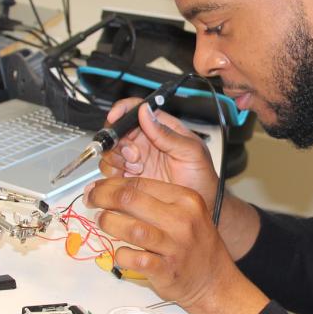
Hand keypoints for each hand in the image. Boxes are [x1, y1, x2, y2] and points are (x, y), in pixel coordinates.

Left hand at [87, 176, 266, 313]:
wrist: (215, 282)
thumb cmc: (197, 246)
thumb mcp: (187, 213)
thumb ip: (156, 201)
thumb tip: (114, 191)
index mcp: (187, 199)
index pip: (140, 184)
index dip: (112, 184)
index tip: (98, 187)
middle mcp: (182, 220)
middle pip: (131, 199)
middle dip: (103, 197)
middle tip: (92, 200)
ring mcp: (175, 246)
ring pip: (131, 228)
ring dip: (109, 223)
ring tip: (103, 223)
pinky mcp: (167, 270)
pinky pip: (134, 259)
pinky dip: (121, 255)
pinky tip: (120, 254)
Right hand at [98, 97, 217, 210]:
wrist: (201, 204)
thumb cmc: (202, 177)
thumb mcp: (190, 151)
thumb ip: (167, 133)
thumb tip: (146, 111)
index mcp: (161, 128)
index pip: (136, 109)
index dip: (122, 110)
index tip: (115, 117)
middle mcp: (145, 141)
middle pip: (117, 130)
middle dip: (119, 140)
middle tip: (134, 154)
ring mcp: (136, 159)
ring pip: (111, 150)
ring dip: (118, 158)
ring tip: (138, 168)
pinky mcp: (129, 177)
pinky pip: (110, 171)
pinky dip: (114, 173)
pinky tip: (132, 177)